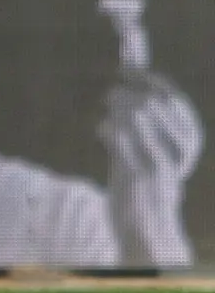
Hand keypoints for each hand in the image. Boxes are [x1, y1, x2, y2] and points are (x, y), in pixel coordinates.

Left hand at [100, 71, 203, 189]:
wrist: (148, 225)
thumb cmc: (148, 177)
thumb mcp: (155, 145)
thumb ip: (146, 114)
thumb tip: (130, 68)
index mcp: (189, 141)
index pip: (173, 99)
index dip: (147, 79)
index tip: (124, 70)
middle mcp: (180, 152)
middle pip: (156, 106)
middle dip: (131, 93)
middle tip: (112, 92)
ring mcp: (160, 165)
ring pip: (139, 120)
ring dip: (118, 107)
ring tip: (108, 105)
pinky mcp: (137, 178)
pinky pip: (120, 143)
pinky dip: (109, 129)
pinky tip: (102, 127)